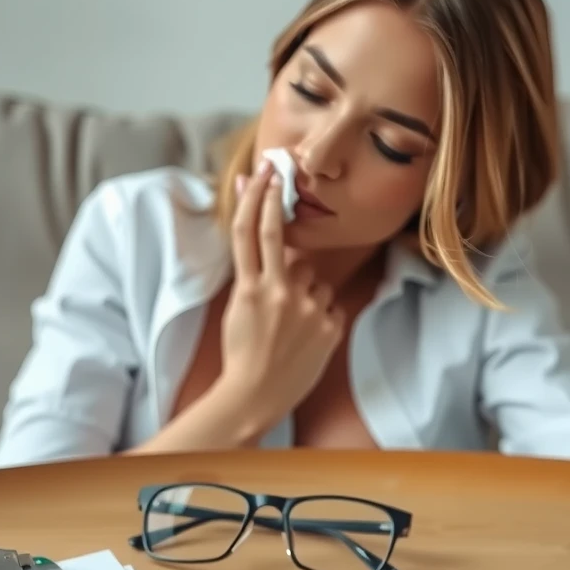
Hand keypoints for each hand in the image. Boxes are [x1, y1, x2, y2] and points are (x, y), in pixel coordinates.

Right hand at [217, 159, 344, 426]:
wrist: (255, 396)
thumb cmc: (243, 355)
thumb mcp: (240, 312)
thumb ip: (257, 280)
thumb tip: (274, 251)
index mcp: (249, 289)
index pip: (249, 234)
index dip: (254, 199)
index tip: (260, 174)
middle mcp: (278, 293)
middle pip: (278, 234)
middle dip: (276, 200)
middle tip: (278, 173)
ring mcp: (306, 309)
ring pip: (313, 279)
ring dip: (306, 292)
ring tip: (292, 324)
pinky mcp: (328, 326)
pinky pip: (330, 306)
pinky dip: (321, 317)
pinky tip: (306, 338)